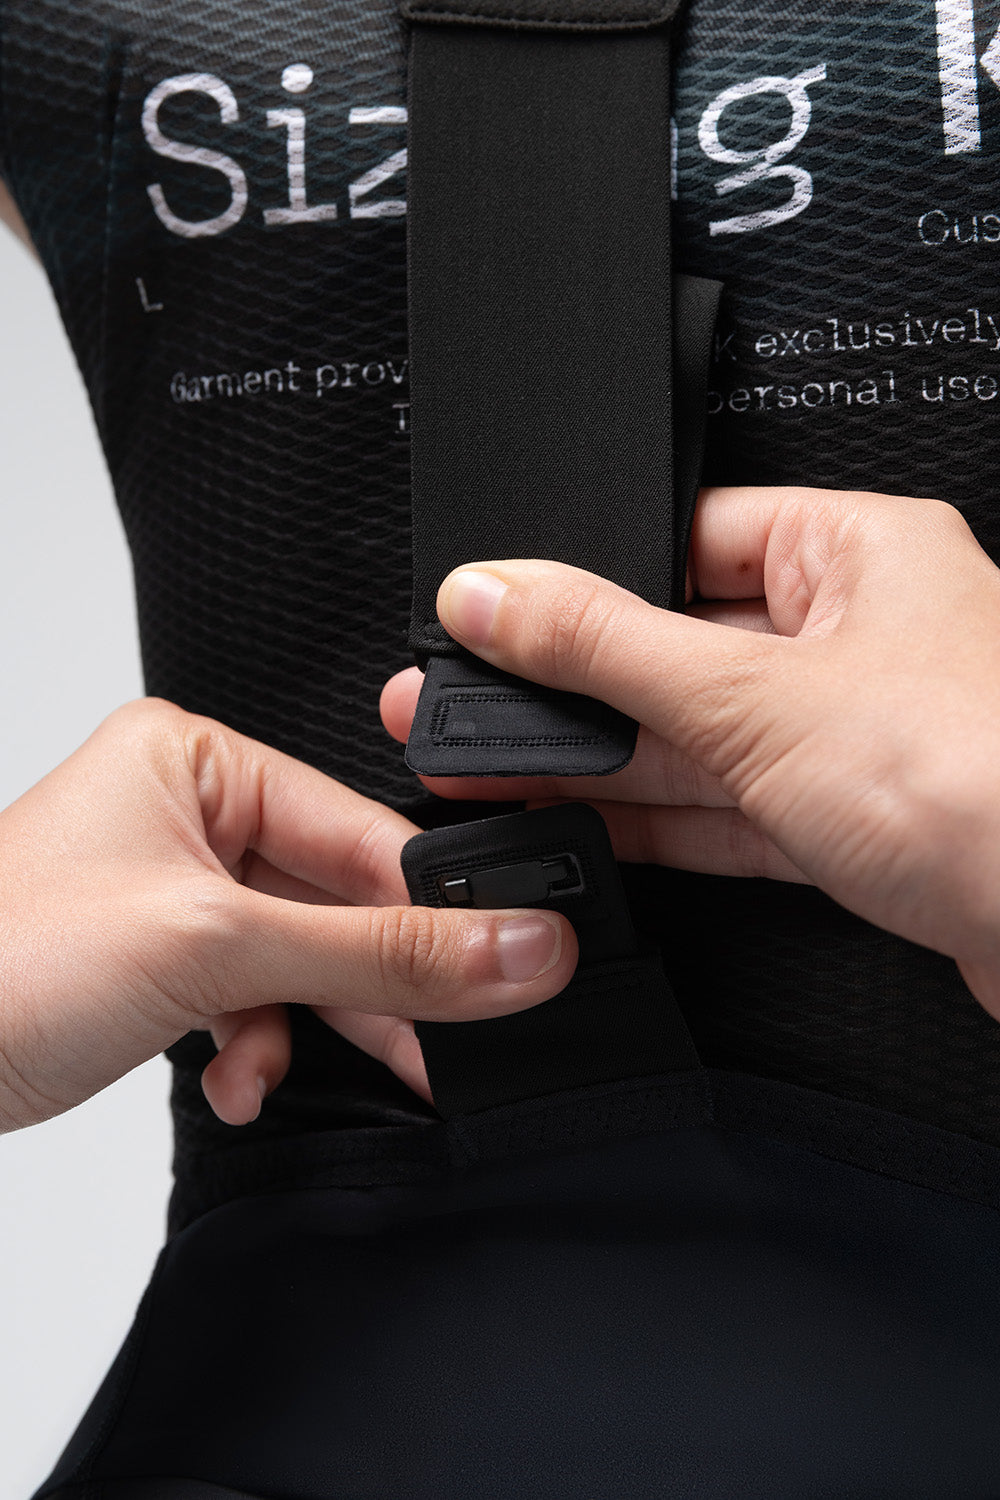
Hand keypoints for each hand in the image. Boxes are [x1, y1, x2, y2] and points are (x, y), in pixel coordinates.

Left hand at [0, 699, 575, 1131]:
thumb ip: (378, 953)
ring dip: (305, 1026)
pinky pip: (252, 996)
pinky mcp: (162, 960)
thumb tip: (514, 946)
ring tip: (295, 1072)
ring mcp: (176, 891)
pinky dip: (256, 1045)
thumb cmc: (1, 964)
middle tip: (447, 1041)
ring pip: (300, 959)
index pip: (358, 827)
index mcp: (198, 760)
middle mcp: (189, 813)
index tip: (513, 956)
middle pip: (335, 900)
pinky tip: (235, 1079)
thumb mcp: (216, 947)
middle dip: (371, 983)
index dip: (435, 901)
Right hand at [381, 486, 999, 1019]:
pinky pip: (733, 810)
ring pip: (701, 738)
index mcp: (860, 550)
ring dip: (602, 761)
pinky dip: (659, 819)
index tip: (499, 610)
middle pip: (683, 645)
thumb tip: (497, 593)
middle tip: (473, 707)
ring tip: (495, 770)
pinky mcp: (858, 825)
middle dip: (576, 687)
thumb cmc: (987, 779)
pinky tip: (583, 820)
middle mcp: (863, 635)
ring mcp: (859, 736)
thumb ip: (608, 647)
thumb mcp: (754, 694)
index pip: (691, 536)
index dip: (588, 573)